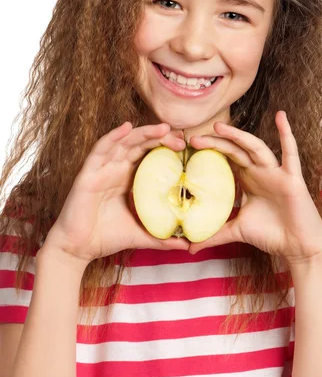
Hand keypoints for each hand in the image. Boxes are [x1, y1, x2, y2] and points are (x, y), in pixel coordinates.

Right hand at [43, 122, 189, 264]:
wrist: (78, 249)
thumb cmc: (107, 237)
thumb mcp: (141, 234)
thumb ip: (162, 237)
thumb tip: (188, 245)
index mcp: (128, 178)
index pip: (149, 155)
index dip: (165, 147)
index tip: (185, 147)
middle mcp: (115, 169)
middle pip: (139, 145)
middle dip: (160, 138)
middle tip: (181, 138)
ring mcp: (102, 170)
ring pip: (124, 142)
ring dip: (143, 132)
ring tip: (163, 128)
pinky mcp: (88, 174)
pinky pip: (100, 150)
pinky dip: (113, 136)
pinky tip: (127, 127)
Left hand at [186, 111, 321, 264]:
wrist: (298, 248)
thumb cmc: (271, 234)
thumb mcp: (236, 231)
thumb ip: (213, 235)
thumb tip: (189, 248)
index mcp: (248, 179)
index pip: (226, 158)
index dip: (209, 150)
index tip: (188, 146)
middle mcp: (260, 172)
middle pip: (235, 150)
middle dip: (215, 143)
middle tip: (193, 138)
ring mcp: (276, 172)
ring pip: (255, 147)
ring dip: (237, 136)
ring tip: (219, 127)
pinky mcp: (292, 178)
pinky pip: (290, 153)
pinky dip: (286, 134)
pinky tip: (281, 116)